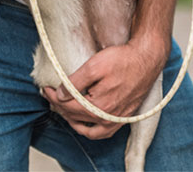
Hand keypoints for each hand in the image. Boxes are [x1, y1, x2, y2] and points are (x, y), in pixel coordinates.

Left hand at [42, 40, 165, 138]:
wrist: (147, 58)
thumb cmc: (124, 59)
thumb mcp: (95, 65)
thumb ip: (75, 82)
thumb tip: (60, 95)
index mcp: (99, 106)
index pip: (68, 107)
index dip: (54, 97)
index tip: (45, 89)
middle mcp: (107, 118)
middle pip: (76, 117)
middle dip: (60, 106)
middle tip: (51, 95)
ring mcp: (116, 120)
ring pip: (88, 129)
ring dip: (72, 120)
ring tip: (64, 108)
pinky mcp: (123, 117)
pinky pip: (103, 132)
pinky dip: (90, 130)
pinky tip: (85, 122)